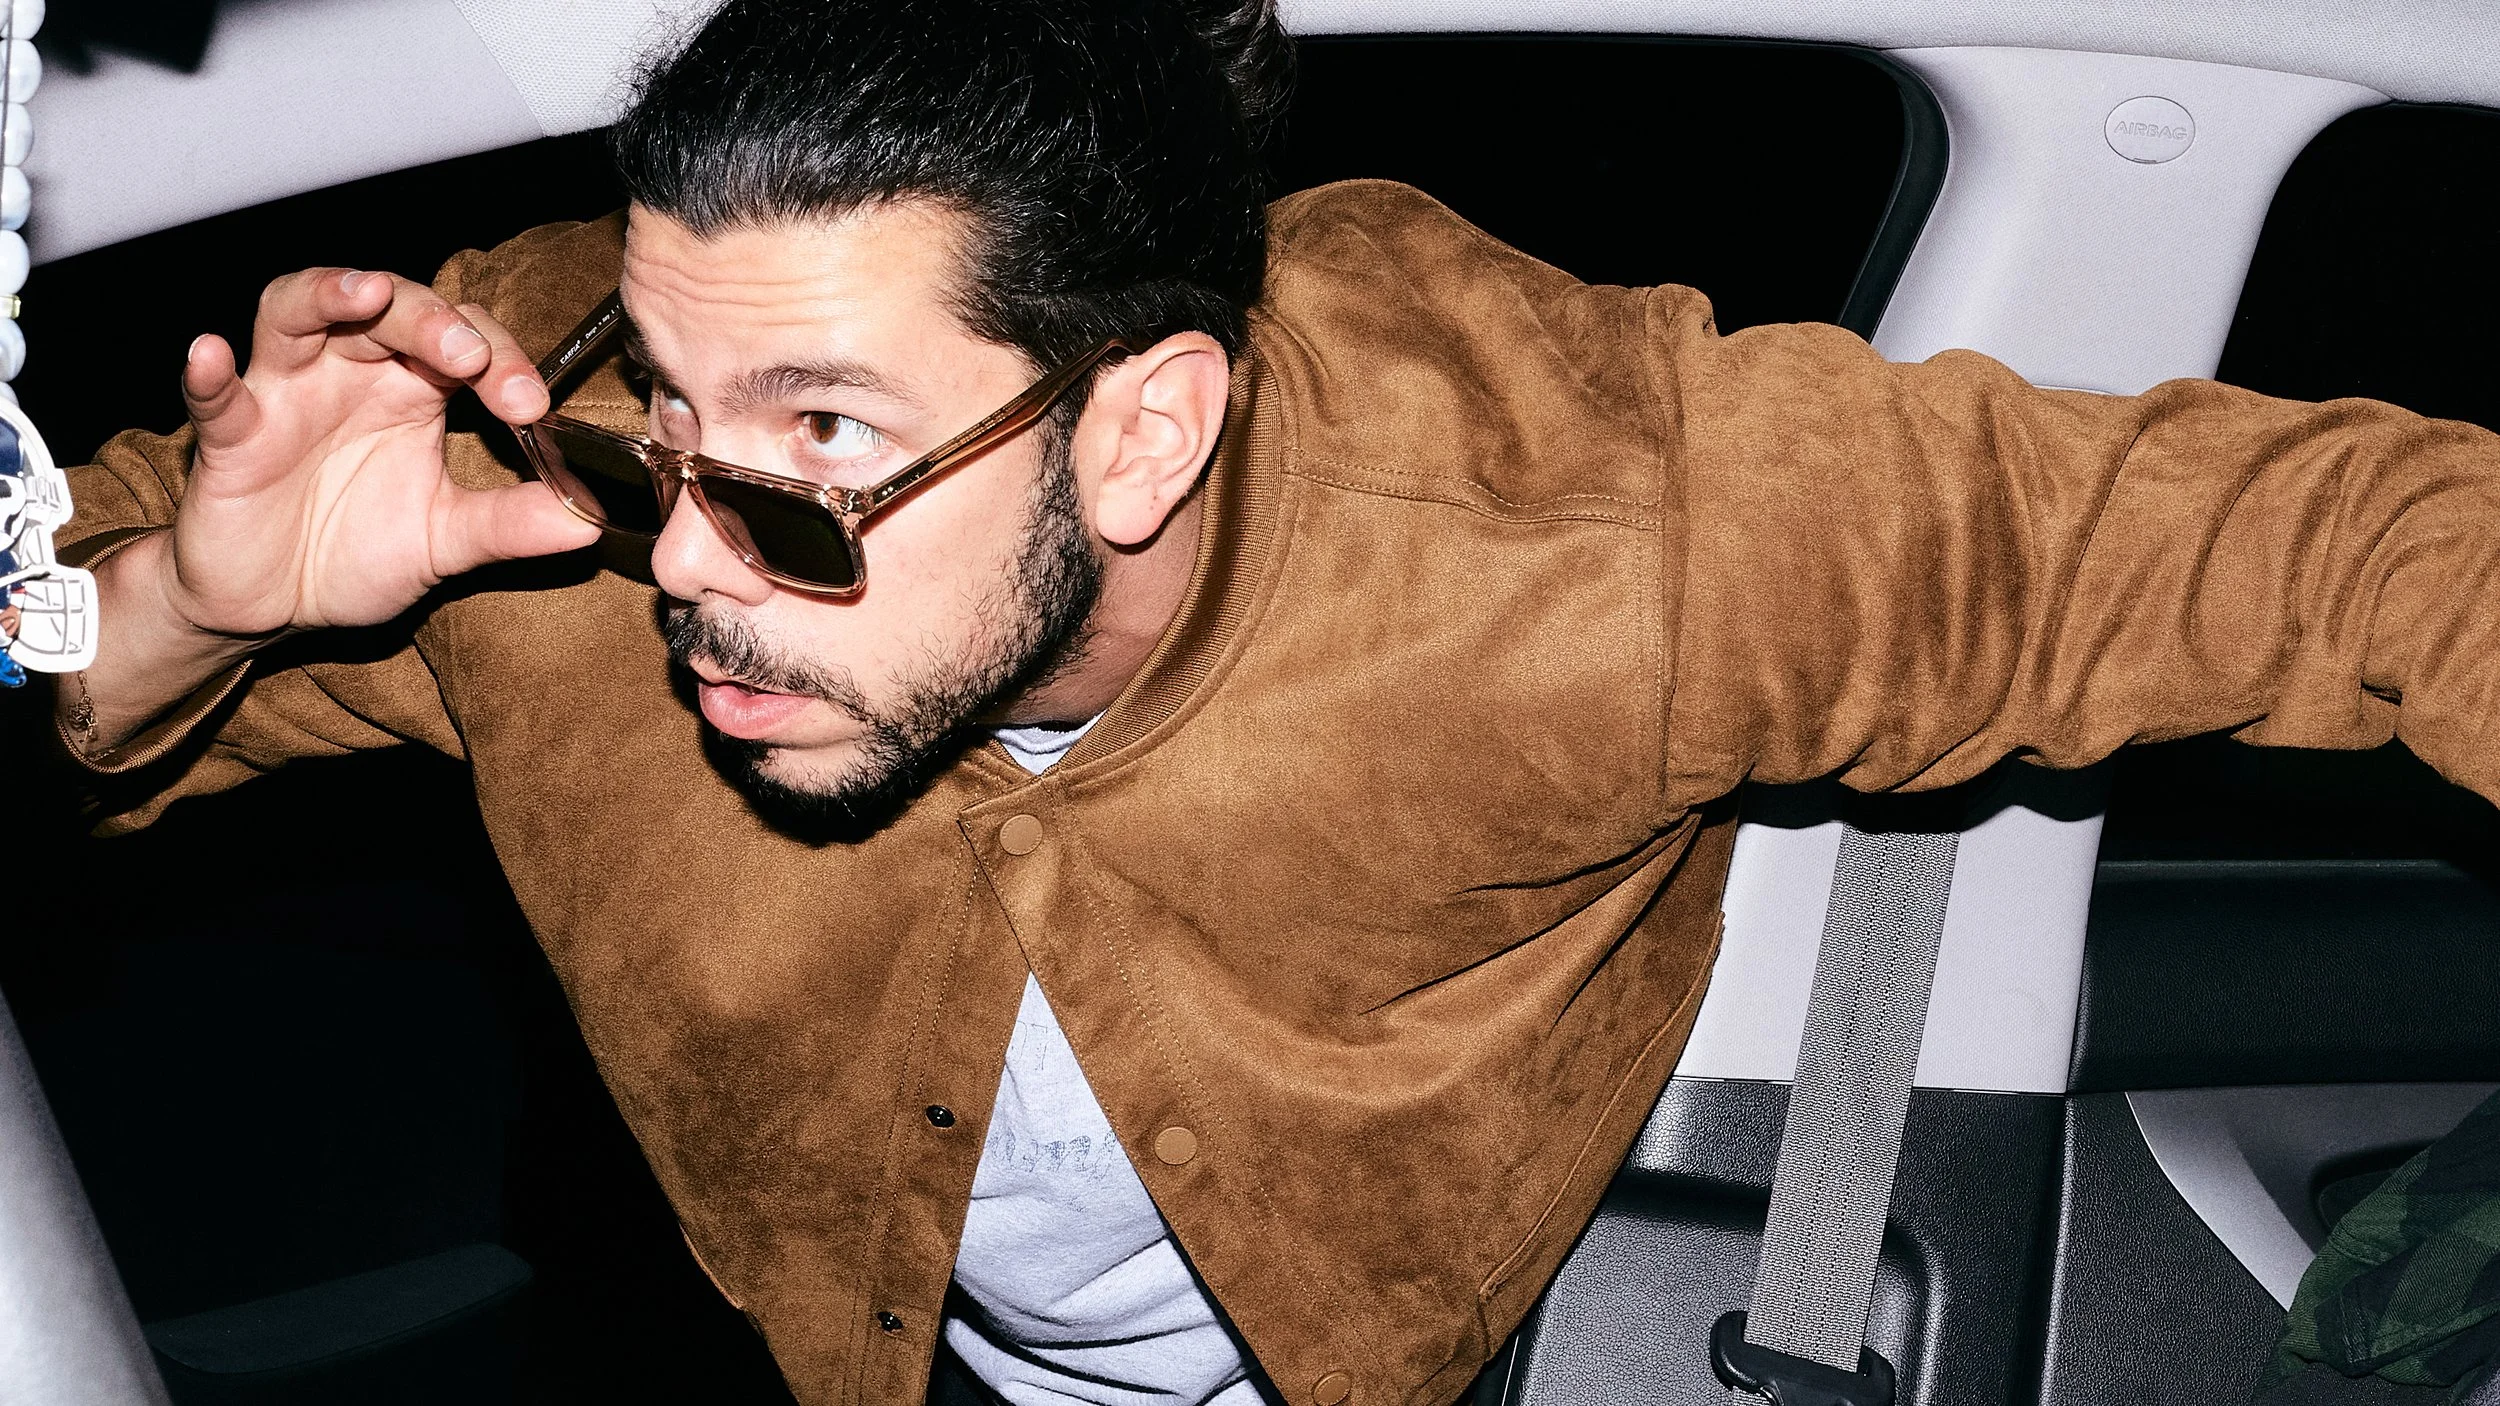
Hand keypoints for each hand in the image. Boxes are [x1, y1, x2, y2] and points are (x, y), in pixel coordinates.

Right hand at [163, 268, 600, 637]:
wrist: (274, 606)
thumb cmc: (354, 551)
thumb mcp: (444, 543)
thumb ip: (510, 525)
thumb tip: (590, 521)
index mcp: (413, 388)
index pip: (465, 337)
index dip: (501, 359)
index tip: (532, 406)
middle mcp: (350, 373)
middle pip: (388, 307)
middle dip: (432, 320)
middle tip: (470, 354)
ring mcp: (284, 395)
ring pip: (296, 312)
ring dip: (330, 295)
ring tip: (365, 293)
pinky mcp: (231, 438)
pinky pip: (217, 396)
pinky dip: (211, 374)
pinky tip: (212, 355)